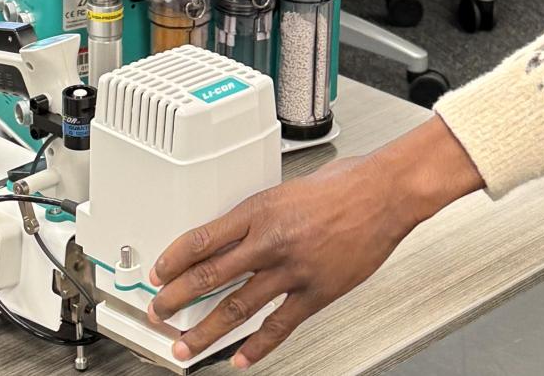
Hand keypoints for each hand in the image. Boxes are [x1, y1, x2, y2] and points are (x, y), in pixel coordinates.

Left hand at [146, 117, 483, 367]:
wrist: (386, 193)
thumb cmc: (345, 184)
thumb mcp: (288, 187)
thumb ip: (260, 213)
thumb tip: (234, 231)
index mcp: (258, 210)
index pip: (200, 239)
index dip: (171, 261)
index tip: (157, 274)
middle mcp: (269, 241)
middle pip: (208, 276)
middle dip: (175, 299)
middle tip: (157, 313)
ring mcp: (292, 269)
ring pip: (236, 307)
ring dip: (205, 331)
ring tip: (185, 347)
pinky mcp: (316, 292)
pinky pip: (279, 326)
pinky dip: (258, 347)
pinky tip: (241, 359)